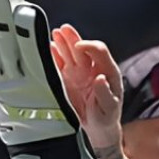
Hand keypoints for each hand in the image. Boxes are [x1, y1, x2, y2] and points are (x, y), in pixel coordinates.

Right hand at [51, 24, 122, 148]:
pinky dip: (54, 56)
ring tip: (56, 34)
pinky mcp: (68, 78)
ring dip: (63, 42)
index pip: (100, 52)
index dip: (89, 47)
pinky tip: (49, 48)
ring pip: (70, 53)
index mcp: (108, 72)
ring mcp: (79, 72)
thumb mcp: (109, 108)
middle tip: (64, 30)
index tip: (79, 48)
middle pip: (82, 49)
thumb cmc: (107, 117)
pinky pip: (60, 64)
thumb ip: (105, 94)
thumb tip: (101, 78)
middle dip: (73, 38)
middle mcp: (93, 69)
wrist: (97, 127)